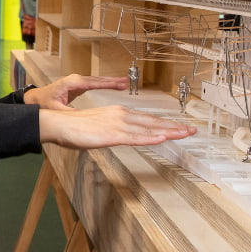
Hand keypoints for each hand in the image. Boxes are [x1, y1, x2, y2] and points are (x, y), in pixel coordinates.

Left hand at [22, 74, 129, 109]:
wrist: (35, 99)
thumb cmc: (44, 104)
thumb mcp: (56, 110)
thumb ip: (70, 114)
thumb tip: (83, 118)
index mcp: (71, 83)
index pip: (93, 83)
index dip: (107, 84)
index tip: (119, 84)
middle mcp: (75, 80)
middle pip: (97, 80)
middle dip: (112, 81)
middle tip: (126, 82)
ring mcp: (77, 81)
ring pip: (97, 80)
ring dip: (110, 81)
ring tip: (124, 83)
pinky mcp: (78, 85)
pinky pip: (94, 83)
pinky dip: (104, 84)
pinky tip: (114, 85)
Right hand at [39, 105, 195, 148]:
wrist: (58, 124)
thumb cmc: (74, 127)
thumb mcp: (98, 128)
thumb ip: (112, 131)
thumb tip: (120, 136)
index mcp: (118, 114)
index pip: (146, 119)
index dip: (164, 123)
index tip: (179, 126)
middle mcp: (121, 115)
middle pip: (152, 122)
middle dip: (173, 126)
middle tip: (192, 130)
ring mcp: (118, 125)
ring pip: (149, 128)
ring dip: (169, 131)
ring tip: (185, 133)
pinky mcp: (112, 134)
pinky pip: (136, 137)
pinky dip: (151, 137)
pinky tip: (163, 138)